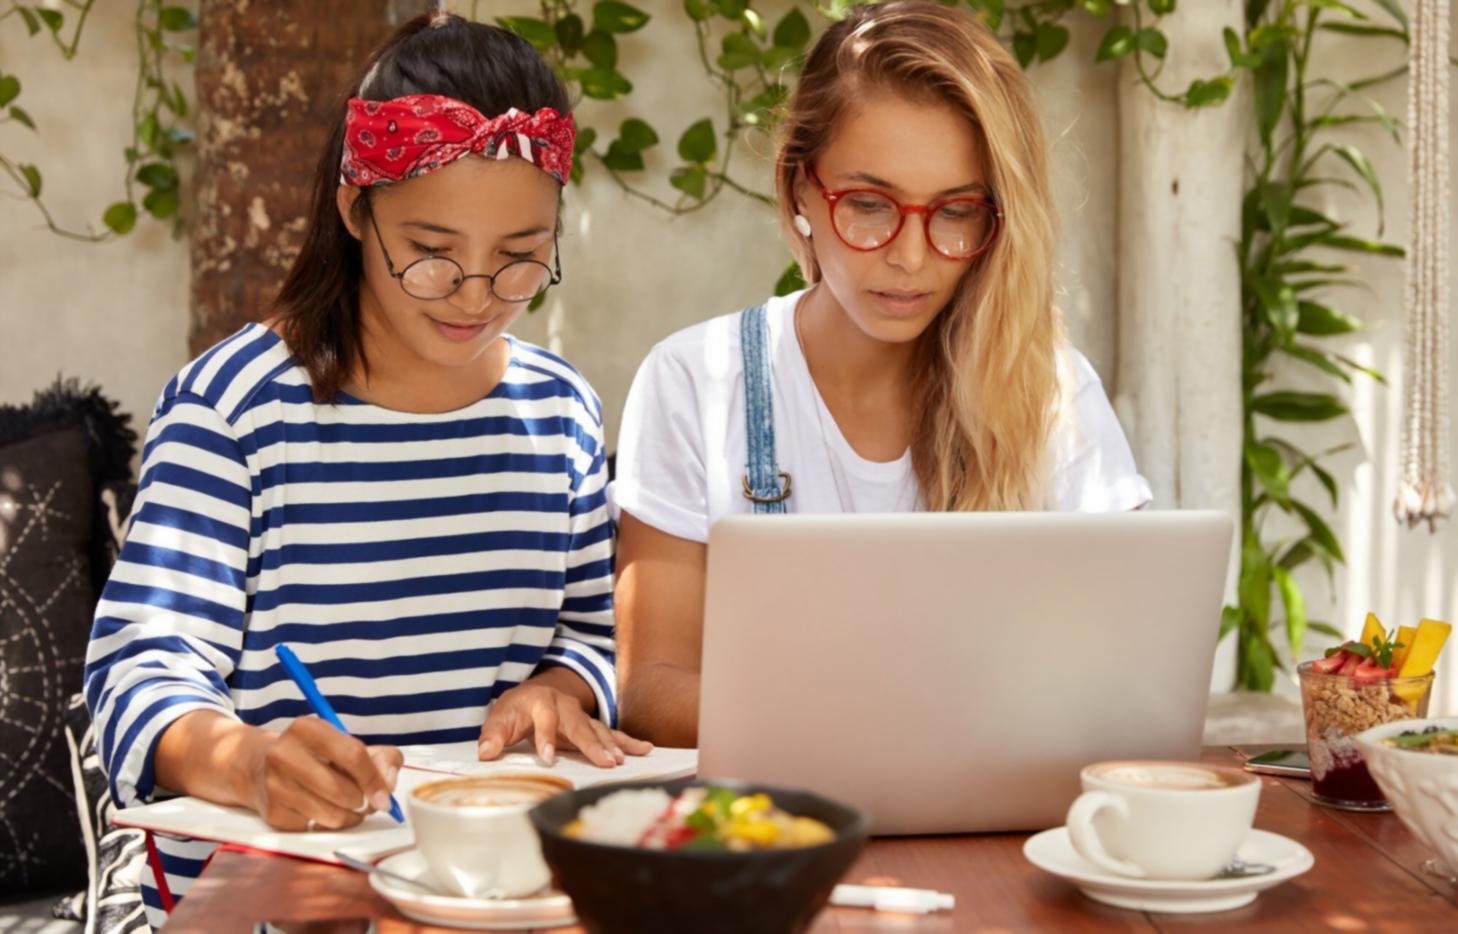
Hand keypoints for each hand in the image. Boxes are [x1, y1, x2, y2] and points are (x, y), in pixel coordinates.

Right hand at [240, 716, 401, 830]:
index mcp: (307, 729)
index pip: (353, 754)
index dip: (375, 779)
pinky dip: (328, 823)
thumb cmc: (315, 755)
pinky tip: (323, 809)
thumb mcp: (346, 744)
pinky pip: (315, 827)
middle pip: (343, 790)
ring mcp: (275, 785)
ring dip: (349, 816)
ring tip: (348, 806)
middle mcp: (284, 754)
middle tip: (366, 801)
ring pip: (332, 814)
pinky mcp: (272, 812)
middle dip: (363, 801)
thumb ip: (380, 757)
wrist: (258, 767)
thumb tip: (389, 783)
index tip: (385, 795)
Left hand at [477, 682, 652, 767]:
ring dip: (611, 745)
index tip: (547, 758)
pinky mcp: (591, 725)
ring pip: (598, 729)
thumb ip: (493, 735)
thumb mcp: (500, 717)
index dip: (546, 738)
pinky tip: (645, 749)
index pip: (545, 720)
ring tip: (620, 762)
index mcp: (541, 702)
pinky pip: (612, 733)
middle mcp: (565, 707)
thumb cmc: (516, 709)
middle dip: (592, 744)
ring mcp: (581, 715)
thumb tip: (485, 754)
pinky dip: (628, 742)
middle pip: (580, 725)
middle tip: (604, 762)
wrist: (535, 691)